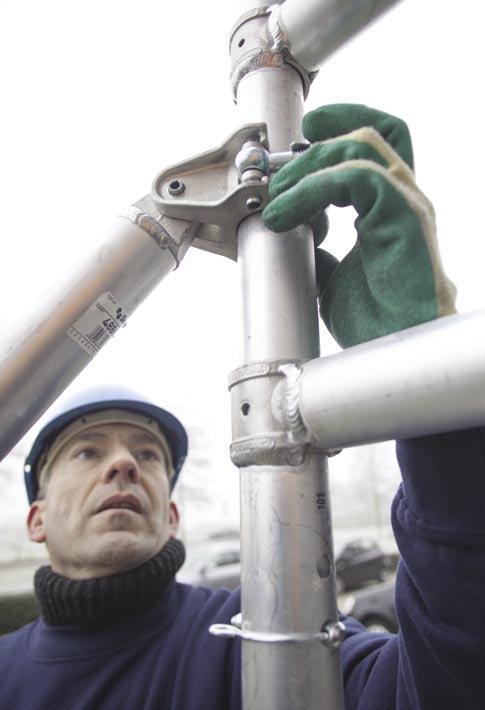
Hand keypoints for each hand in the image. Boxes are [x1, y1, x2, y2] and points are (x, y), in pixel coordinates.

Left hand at [262, 104, 455, 347]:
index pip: (377, 145)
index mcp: (391, 210)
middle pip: (370, 134)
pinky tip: (284, 214)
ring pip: (361, 148)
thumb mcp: (331, 280)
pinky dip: (310, 190)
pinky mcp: (403, 218)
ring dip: (307, 167)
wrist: (392, 352)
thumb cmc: (375, 323)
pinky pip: (356, 178)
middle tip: (274, 178)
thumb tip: (298, 238)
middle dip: (314, 145)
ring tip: (276, 197)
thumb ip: (319, 252)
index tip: (306, 130)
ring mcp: (408, 206)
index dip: (342, 127)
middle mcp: (404, 200)